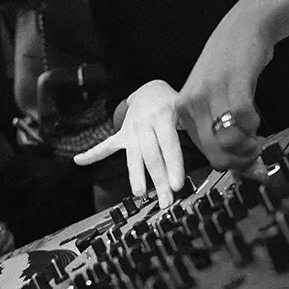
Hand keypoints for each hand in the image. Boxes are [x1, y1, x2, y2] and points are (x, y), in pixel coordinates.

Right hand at [74, 80, 183, 208]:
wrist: (151, 89)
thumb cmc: (172, 102)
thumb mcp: (185, 107)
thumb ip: (192, 126)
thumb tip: (209, 145)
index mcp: (163, 116)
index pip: (169, 145)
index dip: (174, 165)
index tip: (177, 185)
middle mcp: (145, 124)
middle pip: (152, 156)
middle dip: (160, 180)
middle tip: (166, 200)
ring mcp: (131, 130)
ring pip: (133, 157)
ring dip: (136, 177)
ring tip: (139, 194)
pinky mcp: (121, 135)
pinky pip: (106, 146)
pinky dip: (92, 154)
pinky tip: (79, 161)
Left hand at [176, 6, 273, 170]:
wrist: (242, 27)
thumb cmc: (231, 66)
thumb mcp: (215, 99)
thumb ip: (221, 132)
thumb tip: (247, 168)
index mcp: (183, 111)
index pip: (204, 155)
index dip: (231, 166)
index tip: (248, 165)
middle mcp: (191, 103)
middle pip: (216, 154)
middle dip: (241, 161)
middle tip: (255, 152)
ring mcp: (210, 92)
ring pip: (229, 141)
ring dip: (249, 145)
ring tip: (256, 135)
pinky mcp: (232, 82)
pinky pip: (244, 118)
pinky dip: (254, 124)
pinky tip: (256, 117)